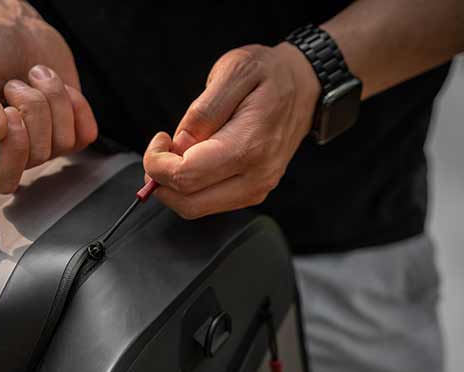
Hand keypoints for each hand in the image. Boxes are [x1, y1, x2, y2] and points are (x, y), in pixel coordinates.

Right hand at [0, 3, 97, 192]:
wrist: (5, 25)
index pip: (2, 179)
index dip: (13, 148)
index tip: (7, 111)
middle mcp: (7, 153)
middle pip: (36, 156)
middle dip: (31, 109)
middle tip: (13, 85)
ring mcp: (39, 143)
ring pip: (63, 142)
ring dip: (51, 98)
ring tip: (31, 76)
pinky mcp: (66, 129)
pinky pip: (85, 133)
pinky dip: (75, 103)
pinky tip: (54, 85)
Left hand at [142, 43, 319, 218]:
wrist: (305, 86)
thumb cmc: (269, 74)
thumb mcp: (233, 71)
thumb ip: (203, 111)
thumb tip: (179, 146)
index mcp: (249, 147)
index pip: (185, 177)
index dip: (158, 162)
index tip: (159, 140)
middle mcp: (256, 177)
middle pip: (187, 203)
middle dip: (161, 181)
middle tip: (162, 151)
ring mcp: (256, 189)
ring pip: (195, 208)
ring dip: (175, 186)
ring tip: (181, 152)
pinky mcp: (253, 192)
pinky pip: (208, 203)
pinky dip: (191, 188)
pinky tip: (195, 160)